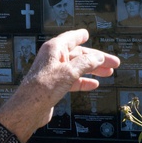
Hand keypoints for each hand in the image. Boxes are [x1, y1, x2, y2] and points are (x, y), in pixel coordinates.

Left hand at [0, 29, 119, 142]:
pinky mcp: (55, 85)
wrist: (29, 109)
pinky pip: (73, 80)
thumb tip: (99, 58)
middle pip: (79, 55)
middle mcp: (54, 58)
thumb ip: (86, 63)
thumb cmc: (42, 88)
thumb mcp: (69, 72)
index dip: (80, 36)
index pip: (70, 38)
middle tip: (113, 62)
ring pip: (78, 68)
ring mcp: (55, 72)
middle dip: (96, 58)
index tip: (87, 34)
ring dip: (93, 70)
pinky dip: (84, 81)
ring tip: (108, 73)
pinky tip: (93, 84)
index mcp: (54, 49)